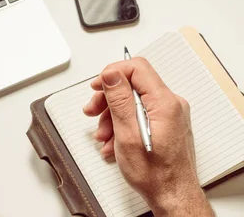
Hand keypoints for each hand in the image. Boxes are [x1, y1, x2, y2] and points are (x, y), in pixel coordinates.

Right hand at [83, 58, 213, 216]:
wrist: (172, 196)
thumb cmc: (155, 174)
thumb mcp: (128, 134)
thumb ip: (119, 100)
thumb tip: (111, 74)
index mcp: (164, 103)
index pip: (137, 68)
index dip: (112, 72)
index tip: (97, 86)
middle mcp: (171, 104)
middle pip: (133, 84)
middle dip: (108, 97)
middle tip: (93, 111)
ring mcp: (169, 114)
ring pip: (133, 100)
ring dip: (112, 114)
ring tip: (103, 134)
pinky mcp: (166, 124)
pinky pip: (140, 113)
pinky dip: (122, 123)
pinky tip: (113, 140)